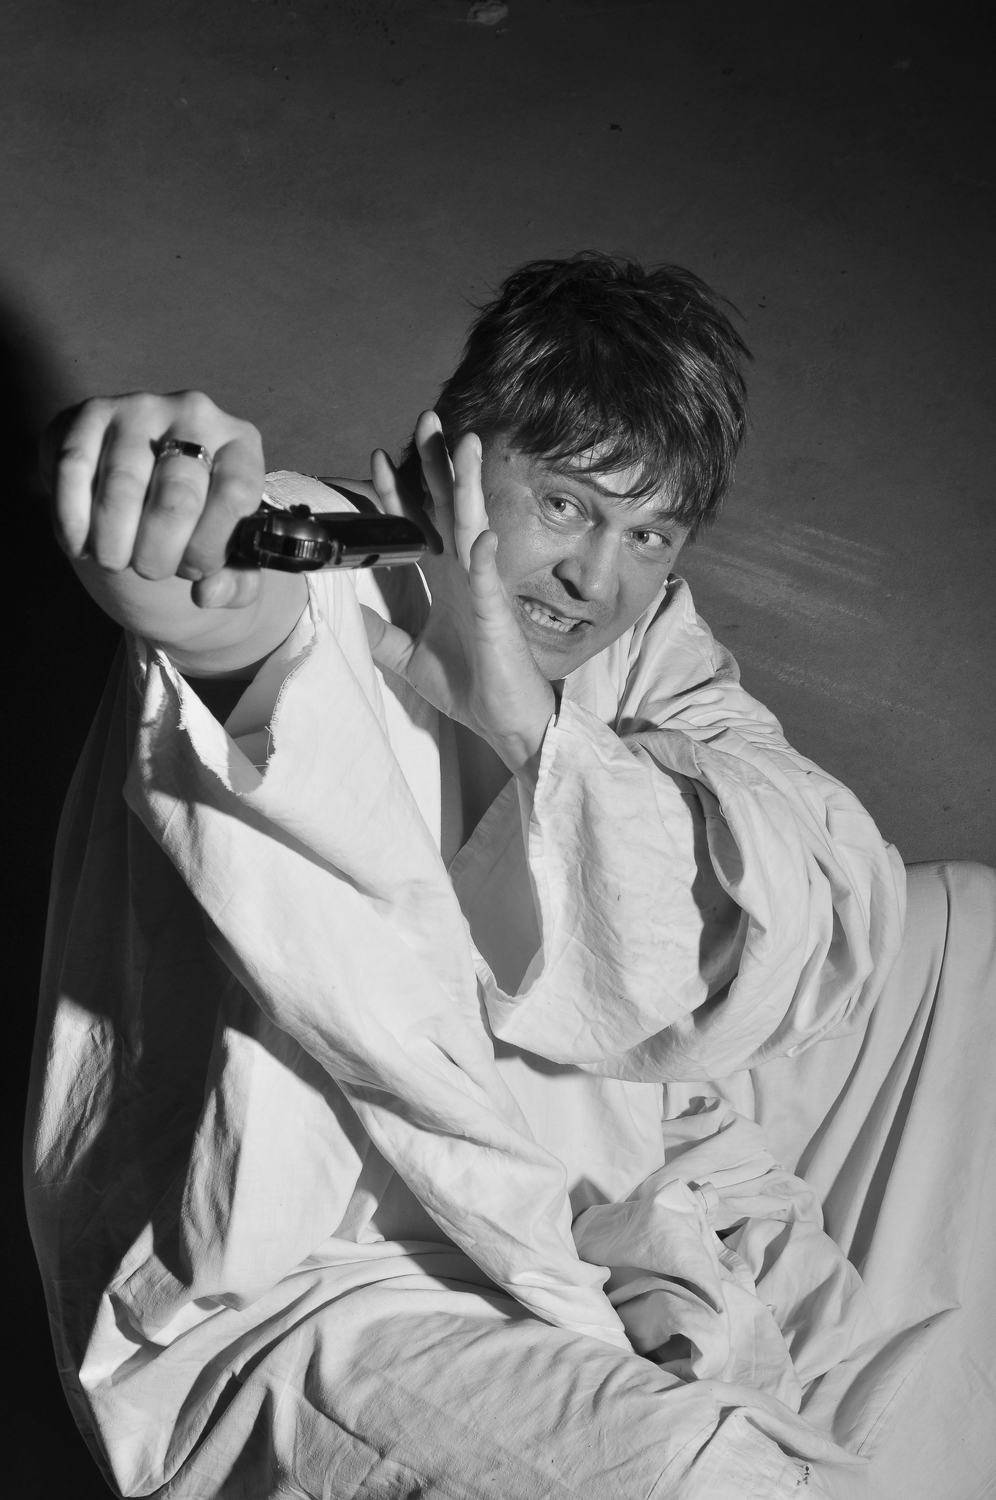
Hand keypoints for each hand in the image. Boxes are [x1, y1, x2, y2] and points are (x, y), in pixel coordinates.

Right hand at [42, 390, 266, 608]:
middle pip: (178, 498)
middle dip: (159, 556)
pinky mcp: (90, 414)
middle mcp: (196, 414)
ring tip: (116, 560)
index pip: (235, 497)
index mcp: (241, 444)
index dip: (209, 549)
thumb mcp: (224, 550)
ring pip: (123, 488)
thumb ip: (234, 582)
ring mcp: (141, 409)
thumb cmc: (190, 520)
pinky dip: (74, 522)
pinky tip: (80, 545)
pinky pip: (74, 470)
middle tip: (150, 571)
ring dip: (115, 545)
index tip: (193, 572)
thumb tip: (210, 594)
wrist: (137, 480)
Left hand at [361, 412, 555, 776]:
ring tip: (464, 446)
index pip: (419, 525)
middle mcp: (466, 576)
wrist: (507, 725)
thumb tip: (346, 613)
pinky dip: (483, 555)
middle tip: (427, 419)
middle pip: (449, 508)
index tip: (376, 459)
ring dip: (468, 486)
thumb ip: (382, 634)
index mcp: (447, 582)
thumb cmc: (472, 689)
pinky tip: (478, 532)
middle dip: (437, 465)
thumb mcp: (410, 659)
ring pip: (473, 527)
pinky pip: (489, 581)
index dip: (399, 492)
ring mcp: (484, 592)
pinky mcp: (497, 617)